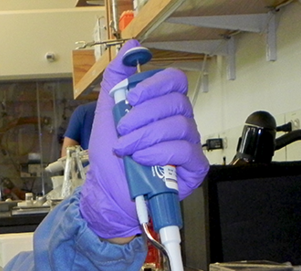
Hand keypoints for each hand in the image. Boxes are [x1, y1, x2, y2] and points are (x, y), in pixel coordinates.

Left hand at [79, 40, 209, 239]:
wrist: (108, 193)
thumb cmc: (111, 159)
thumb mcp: (107, 113)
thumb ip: (116, 79)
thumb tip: (131, 47)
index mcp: (163, 108)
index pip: (175, 81)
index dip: (154, 85)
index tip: (131, 97)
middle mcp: (180, 124)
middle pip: (177, 102)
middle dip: (143, 115)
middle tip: (123, 130)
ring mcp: (189, 146)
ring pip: (179, 126)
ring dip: (145, 136)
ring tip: (126, 149)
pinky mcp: (193, 168)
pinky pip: (184, 150)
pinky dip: (159, 152)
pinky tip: (141, 160)